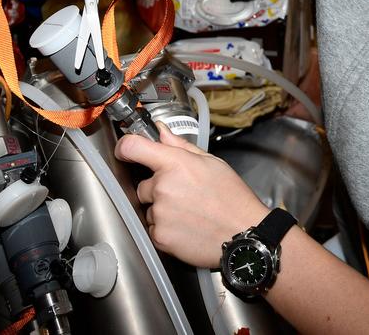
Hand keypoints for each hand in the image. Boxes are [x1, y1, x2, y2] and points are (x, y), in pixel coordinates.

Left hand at [115, 123, 268, 268]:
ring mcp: (160, 213)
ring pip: (150, 208)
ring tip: (189, 212)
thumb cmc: (232, 198)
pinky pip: (153, 228)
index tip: (125, 150)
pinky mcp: (160, 236)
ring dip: (162, 210)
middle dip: (158, 188)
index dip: (125, 147)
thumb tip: (161, 132)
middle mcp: (163, 187)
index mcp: (175, 164)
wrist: (243, 233)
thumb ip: (180, 146)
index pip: (133, 147)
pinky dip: (166, 228)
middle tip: (184, 194)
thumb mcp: (211, 163)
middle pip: (143, 185)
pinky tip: (186, 226)